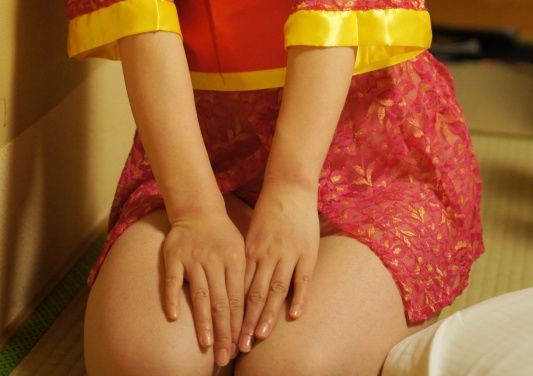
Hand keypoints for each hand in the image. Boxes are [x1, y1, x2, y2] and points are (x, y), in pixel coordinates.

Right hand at [162, 208, 245, 368]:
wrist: (198, 208)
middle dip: (224, 332)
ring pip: (200, 294)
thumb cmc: (222, 235)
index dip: (238, 325)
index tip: (239, 348)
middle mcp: (214, 260)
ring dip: (203, 321)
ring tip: (206, 344)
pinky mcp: (173, 256)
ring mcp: (192, 258)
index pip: (237, 298)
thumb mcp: (240, 250)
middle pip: (220, 301)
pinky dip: (172, 298)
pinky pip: (172, 280)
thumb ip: (242, 278)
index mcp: (234, 260)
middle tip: (224, 356)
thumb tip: (251, 313)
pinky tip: (174, 317)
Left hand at [238, 180, 319, 352]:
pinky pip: (303, 280)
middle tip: (239, 345)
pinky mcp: (307, 252)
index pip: (239, 288)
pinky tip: (293, 316)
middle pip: (254, 294)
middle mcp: (267, 254)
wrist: (290, 187)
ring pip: (275, 290)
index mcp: (251, 250)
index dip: (232, 313)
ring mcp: (288, 254)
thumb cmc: (269, 211)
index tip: (225, 333)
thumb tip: (234, 286)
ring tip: (259, 337)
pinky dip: (298, 298)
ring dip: (267, 316)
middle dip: (246, 322)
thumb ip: (247, 259)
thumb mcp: (252, 233)